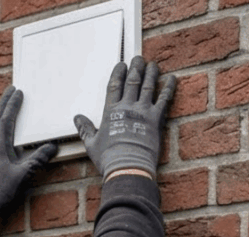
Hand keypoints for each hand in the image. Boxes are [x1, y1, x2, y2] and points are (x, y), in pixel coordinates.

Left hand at [0, 87, 57, 225]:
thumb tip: (52, 147)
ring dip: (0, 114)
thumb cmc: (1, 190)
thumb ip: (38, 159)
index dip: (12, 105)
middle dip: (4, 103)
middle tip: (10, 90)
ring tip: (6, 105)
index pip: (6, 120)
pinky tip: (2, 130)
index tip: (18, 92)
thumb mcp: (23, 174)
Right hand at [74, 56, 176, 179]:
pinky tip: (171, 79)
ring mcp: (143, 111)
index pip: (114, 86)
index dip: (118, 73)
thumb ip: (85, 128)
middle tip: (139, 59)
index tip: (122, 65)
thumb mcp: (91, 143)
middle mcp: (127, 107)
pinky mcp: (156, 119)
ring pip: (148, 86)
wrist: (128, 166)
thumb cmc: (109, 157)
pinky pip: (164, 99)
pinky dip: (168, 88)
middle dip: (136, 68)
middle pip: (132, 81)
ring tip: (153, 65)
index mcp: (111, 111)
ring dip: (151, 73)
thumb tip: (77, 118)